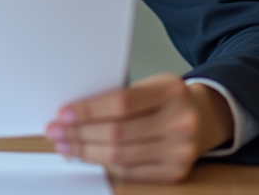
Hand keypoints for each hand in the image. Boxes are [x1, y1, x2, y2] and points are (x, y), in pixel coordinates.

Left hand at [44, 74, 234, 183]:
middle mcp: (180, 121)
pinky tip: (87, 157)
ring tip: (65, 146)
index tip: (62, 114)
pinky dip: (104, 165)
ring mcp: (181, 150)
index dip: (88, 110)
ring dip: (85, 152)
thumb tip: (71, 115)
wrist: (203, 117)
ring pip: (121, 156)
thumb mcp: (148, 85)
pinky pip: (130, 172)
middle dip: (79, 134)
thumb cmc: (166, 99)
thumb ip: (117, 98)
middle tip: (55, 132)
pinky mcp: (177, 171)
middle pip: (118, 133)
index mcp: (170, 90)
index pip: (120, 103)